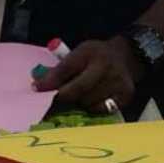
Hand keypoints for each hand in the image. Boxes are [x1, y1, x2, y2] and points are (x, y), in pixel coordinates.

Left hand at [32, 35, 146, 113]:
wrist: (125, 57)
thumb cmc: (96, 55)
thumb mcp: (78, 53)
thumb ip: (60, 68)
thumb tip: (38, 85)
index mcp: (90, 52)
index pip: (66, 68)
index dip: (50, 81)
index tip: (37, 89)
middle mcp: (106, 67)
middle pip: (78, 89)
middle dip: (63, 96)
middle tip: (56, 98)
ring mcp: (118, 82)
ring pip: (88, 102)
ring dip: (78, 103)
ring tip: (78, 96)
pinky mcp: (126, 96)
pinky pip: (102, 110)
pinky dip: (93, 108)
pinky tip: (92, 100)